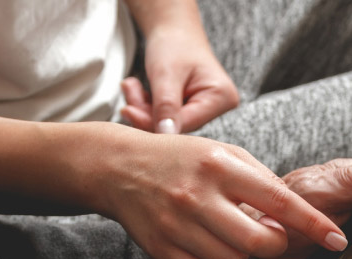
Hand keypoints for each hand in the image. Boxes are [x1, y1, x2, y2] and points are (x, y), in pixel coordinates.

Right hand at [98, 132, 346, 258]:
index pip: (280, 202)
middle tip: (267, 233)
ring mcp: (177, 225)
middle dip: (274, 243)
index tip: (337, 240)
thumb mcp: (225, 153)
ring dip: (242, 254)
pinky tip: (210, 246)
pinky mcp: (162, 249)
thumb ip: (261, 182)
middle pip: (259, 243)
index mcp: (222, 165)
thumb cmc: (182, 159)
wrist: (119, 167)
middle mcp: (199, 196)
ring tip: (227, 231)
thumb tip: (295, 217)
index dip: (314, 224)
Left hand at [121, 29, 238, 133]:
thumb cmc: (174, 43)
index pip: (187, 123)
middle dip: (147, 112)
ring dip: (144, 108)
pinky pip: (166, 118)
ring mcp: (205, 110)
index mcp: (222, 97)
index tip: (128, 111)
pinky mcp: (191, 110)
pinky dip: (147, 107)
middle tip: (128, 91)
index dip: (155, 121)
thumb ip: (166, 106)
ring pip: (168, 123)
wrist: (173, 29)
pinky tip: (138, 91)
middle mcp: (219, 107)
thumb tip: (165, 135)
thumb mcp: (167, 73)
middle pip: (177, 125)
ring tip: (131, 86)